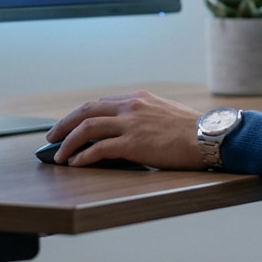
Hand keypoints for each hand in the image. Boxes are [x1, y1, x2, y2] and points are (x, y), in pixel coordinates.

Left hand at [45, 90, 206, 169]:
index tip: (70, 124)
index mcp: (138, 98)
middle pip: (86, 111)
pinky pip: (99, 149)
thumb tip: (127, 131)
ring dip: (68, 142)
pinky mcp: (133, 143)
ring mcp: (131, 124)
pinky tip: (75, 163)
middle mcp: (131, 106)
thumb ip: (143, 116)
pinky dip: (83, 156)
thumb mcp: (165, 112)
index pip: (100, 103)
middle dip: (64, 124)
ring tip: (58, 154)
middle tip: (52, 136)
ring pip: (87, 128)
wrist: (209, 136)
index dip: (80, 115)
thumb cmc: (193, 130)